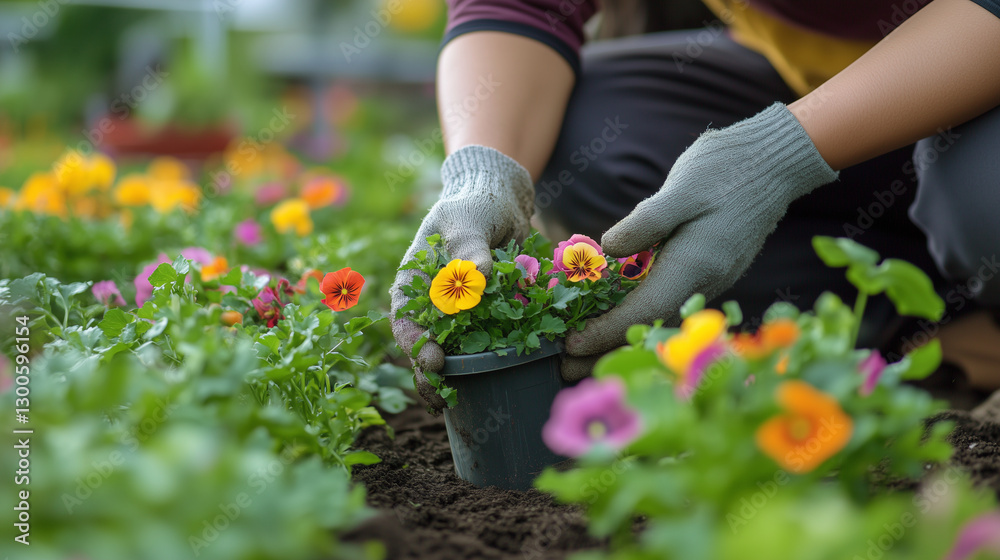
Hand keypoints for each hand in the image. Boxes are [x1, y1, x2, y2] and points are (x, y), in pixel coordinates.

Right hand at [390, 145, 534, 411]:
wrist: (502, 203)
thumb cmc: (475, 208)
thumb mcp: (467, 222)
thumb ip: (471, 248)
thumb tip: (479, 276)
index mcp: (415, 283)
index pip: (406, 319)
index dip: (415, 343)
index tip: (432, 359)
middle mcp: (433, 304)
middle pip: (424, 345)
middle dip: (430, 375)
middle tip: (444, 396)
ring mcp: (459, 314)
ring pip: (451, 352)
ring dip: (454, 378)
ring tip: (458, 404)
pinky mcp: (487, 318)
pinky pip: (483, 346)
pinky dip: (485, 364)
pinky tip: (492, 384)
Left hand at [565, 104, 838, 359]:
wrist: (777, 160)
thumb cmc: (727, 168)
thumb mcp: (680, 188)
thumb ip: (644, 223)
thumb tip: (607, 251)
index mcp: (693, 265)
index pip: (642, 312)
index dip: (604, 332)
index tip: (570, 345)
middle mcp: (703, 281)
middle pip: (648, 327)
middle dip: (606, 351)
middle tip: (566, 369)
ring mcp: (709, 279)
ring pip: (659, 320)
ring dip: (621, 340)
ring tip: (583, 356)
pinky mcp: (708, 271)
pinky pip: (668, 304)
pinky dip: (638, 319)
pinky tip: (616, 320)